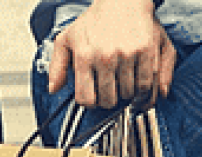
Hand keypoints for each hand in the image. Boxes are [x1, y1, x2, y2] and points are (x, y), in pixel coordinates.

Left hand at [46, 0, 174, 108]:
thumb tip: (54, 88)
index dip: (90, 103)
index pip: (86, 98)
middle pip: (109, 99)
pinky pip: (147, 82)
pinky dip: (144, 88)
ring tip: (124, 85)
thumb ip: (57, 66)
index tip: (94, 98)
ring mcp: (127, 54)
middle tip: (111, 91)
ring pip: (129, 93)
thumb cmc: (95, 19)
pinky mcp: (146, 50)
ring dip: (128, 94)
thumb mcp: (67, 39)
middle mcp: (106, 56)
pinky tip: (139, 83)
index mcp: (85, 56)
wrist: (122, 0)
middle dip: (109, 100)